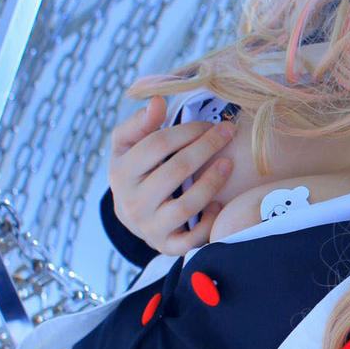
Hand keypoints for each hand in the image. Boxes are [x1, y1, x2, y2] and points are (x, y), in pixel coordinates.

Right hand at [107, 96, 236, 255]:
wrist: (132, 214)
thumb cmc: (136, 170)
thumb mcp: (128, 145)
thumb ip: (140, 122)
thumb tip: (158, 102)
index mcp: (120, 173)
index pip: (157, 144)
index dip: (188, 130)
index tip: (210, 122)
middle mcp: (132, 203)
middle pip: (176, 170)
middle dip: (206, 147)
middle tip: (228, 132)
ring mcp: (149, 228)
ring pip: (186, 205)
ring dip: (212, 182)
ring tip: (229, 163)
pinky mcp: (167, 246)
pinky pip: (191, 240)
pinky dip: (209, 223)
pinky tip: (219, 204)